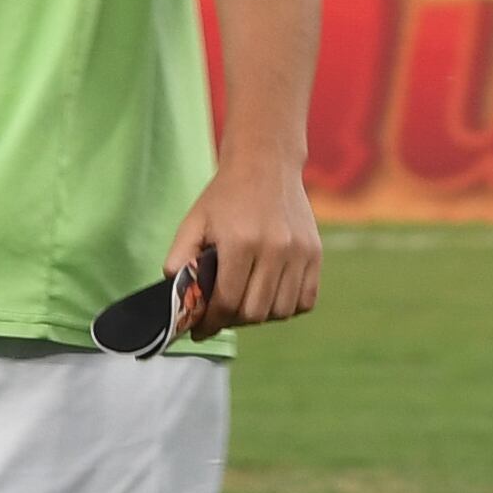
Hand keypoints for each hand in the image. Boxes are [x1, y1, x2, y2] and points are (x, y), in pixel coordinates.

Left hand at [169, 158, 319, 336]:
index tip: (201, 330)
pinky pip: (305, 300)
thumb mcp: (194, 222)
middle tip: (222, 315)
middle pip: (255, 312)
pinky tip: (270, 296)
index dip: (211, 323)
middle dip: (233, 321)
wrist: (266, 163)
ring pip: (281, 311)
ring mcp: (300, 252)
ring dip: (260, 316)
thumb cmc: (225, 196)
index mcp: (241, 242)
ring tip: (246, 303)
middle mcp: (275, 248)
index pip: (228, 302)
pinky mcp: (315, 253)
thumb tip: (178, 298)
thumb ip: (179, 259)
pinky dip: (287, 307)